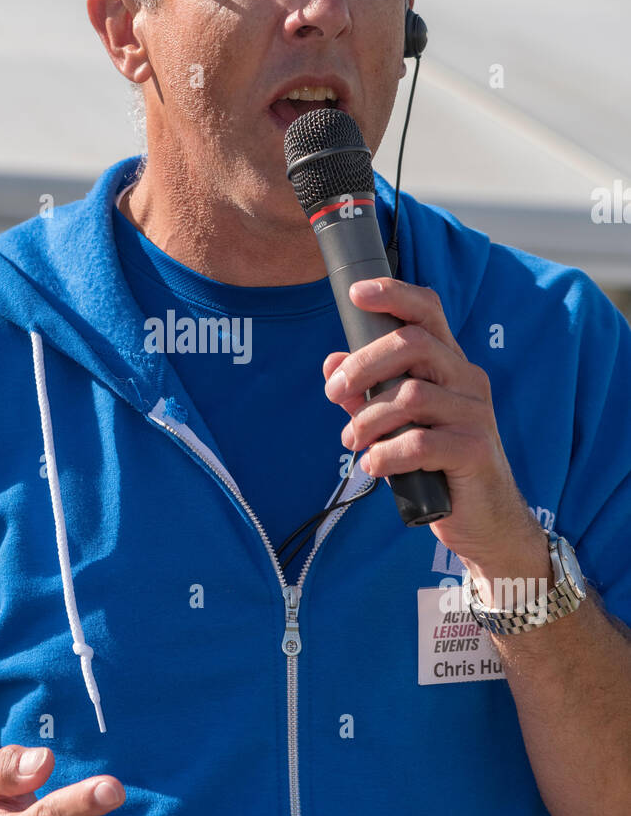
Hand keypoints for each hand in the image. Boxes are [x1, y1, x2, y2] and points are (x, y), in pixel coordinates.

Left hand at [322, 277, 547, 577]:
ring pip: (411, 395)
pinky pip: (421, 442)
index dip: (393, 294)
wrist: (485, 522)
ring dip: (369, 419)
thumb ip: (366, 395)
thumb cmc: (438, 467)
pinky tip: (375, 467)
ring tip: (352, 442)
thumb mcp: (397, 426)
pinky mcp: (476, 451)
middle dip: (363, 364)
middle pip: (413, 343)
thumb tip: (331, 362)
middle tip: (333, 392)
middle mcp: (468, 381)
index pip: (428, 311)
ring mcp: (476, 415)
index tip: (355, 293)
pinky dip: (387, 454)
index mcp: (450, 366)